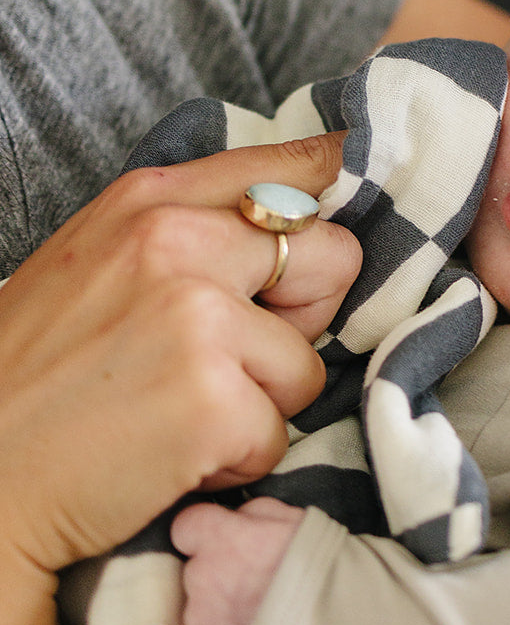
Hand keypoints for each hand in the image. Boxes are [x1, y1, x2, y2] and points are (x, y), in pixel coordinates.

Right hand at [0, 134, 358, 582]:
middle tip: (229, 359)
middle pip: (334, 258)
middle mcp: (176, 242)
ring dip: (260, 404)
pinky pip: (280, 433)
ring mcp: (197, 317)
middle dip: (303, 319)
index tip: (358, 198)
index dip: (337, 191)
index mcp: (150, 201)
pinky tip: (170, 455)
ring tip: (178, 413)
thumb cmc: (36, 379)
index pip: (291, 165)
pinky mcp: (213, 398)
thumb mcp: (96, 264)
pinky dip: (236, 460)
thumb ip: (187, 233)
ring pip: (308, 363)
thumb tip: (300, 217)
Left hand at [173, 497, 304, 624]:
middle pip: (197, 572)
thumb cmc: (328, 574)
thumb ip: (257, 513)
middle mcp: (202, 577)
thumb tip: (239, 516)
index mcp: (223, 539)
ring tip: (265, 624)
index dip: (207, 536)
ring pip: (201, 613)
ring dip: (224, 616)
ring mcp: (200, 622)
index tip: (225, 545)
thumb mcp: (301, 521)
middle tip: (260, 590)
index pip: (187, 527)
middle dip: (221, 579)